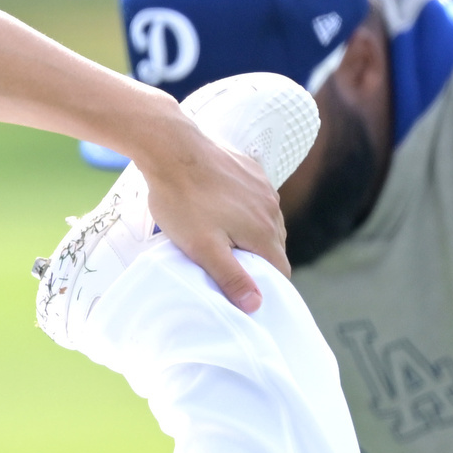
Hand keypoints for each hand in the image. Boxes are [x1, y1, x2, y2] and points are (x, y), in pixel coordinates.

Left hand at [129, 108, 290, 312]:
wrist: (172, 148)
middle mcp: (272, 209)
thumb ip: (231, 276)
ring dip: (248, 233)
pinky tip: (218, 208)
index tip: (243, 290)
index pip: (280, 270)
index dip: (265, 285)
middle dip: (254, 260)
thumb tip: (257, 305)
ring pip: (264, 221)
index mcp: (265, 232)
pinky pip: (255, 198)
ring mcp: (263, 187)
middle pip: (273, 246)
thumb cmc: (183, 200)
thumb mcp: (202, 247)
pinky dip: (243, 209)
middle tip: (224, 265)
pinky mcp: (251, 170)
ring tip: (218, 237)